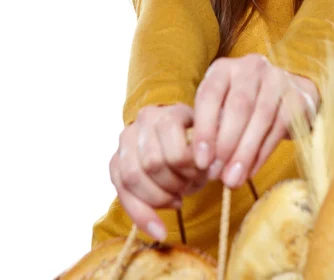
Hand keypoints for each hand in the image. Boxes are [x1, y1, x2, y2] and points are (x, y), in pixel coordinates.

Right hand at [109, 103, 207, 240]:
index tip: (201, 176)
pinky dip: (140, 215)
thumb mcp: (209, 143)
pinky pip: (121, 191)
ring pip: (132, 177)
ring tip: (176, 200)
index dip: (187, 164)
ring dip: (158, 198)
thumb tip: (210, 170)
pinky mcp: (115, 161)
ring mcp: (126, 139)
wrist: (179, 141)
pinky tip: (159, 229)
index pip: (172, 139)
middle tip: (188, 188)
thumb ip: (210, 152)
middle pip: (152, 162)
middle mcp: (144, 120)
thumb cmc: (198, 144)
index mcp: (170, 112)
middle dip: (173, 184)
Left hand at [192, 54, 319, 188]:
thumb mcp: (221, 108)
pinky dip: (262, 153)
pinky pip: (278, 128)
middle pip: (238, 106)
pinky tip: (250, 171)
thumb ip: (211, 128)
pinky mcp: (296, 98)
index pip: (210, 94)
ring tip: (232, 179)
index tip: (200, 160)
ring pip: (260, 117)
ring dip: (244, 152)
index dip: (204, 129)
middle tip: (215, 174)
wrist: (286, 96)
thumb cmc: (244, 106)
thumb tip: (203, 163)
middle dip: (225, 144)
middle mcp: (251, 68)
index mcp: (224, 68)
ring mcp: (277, 80)